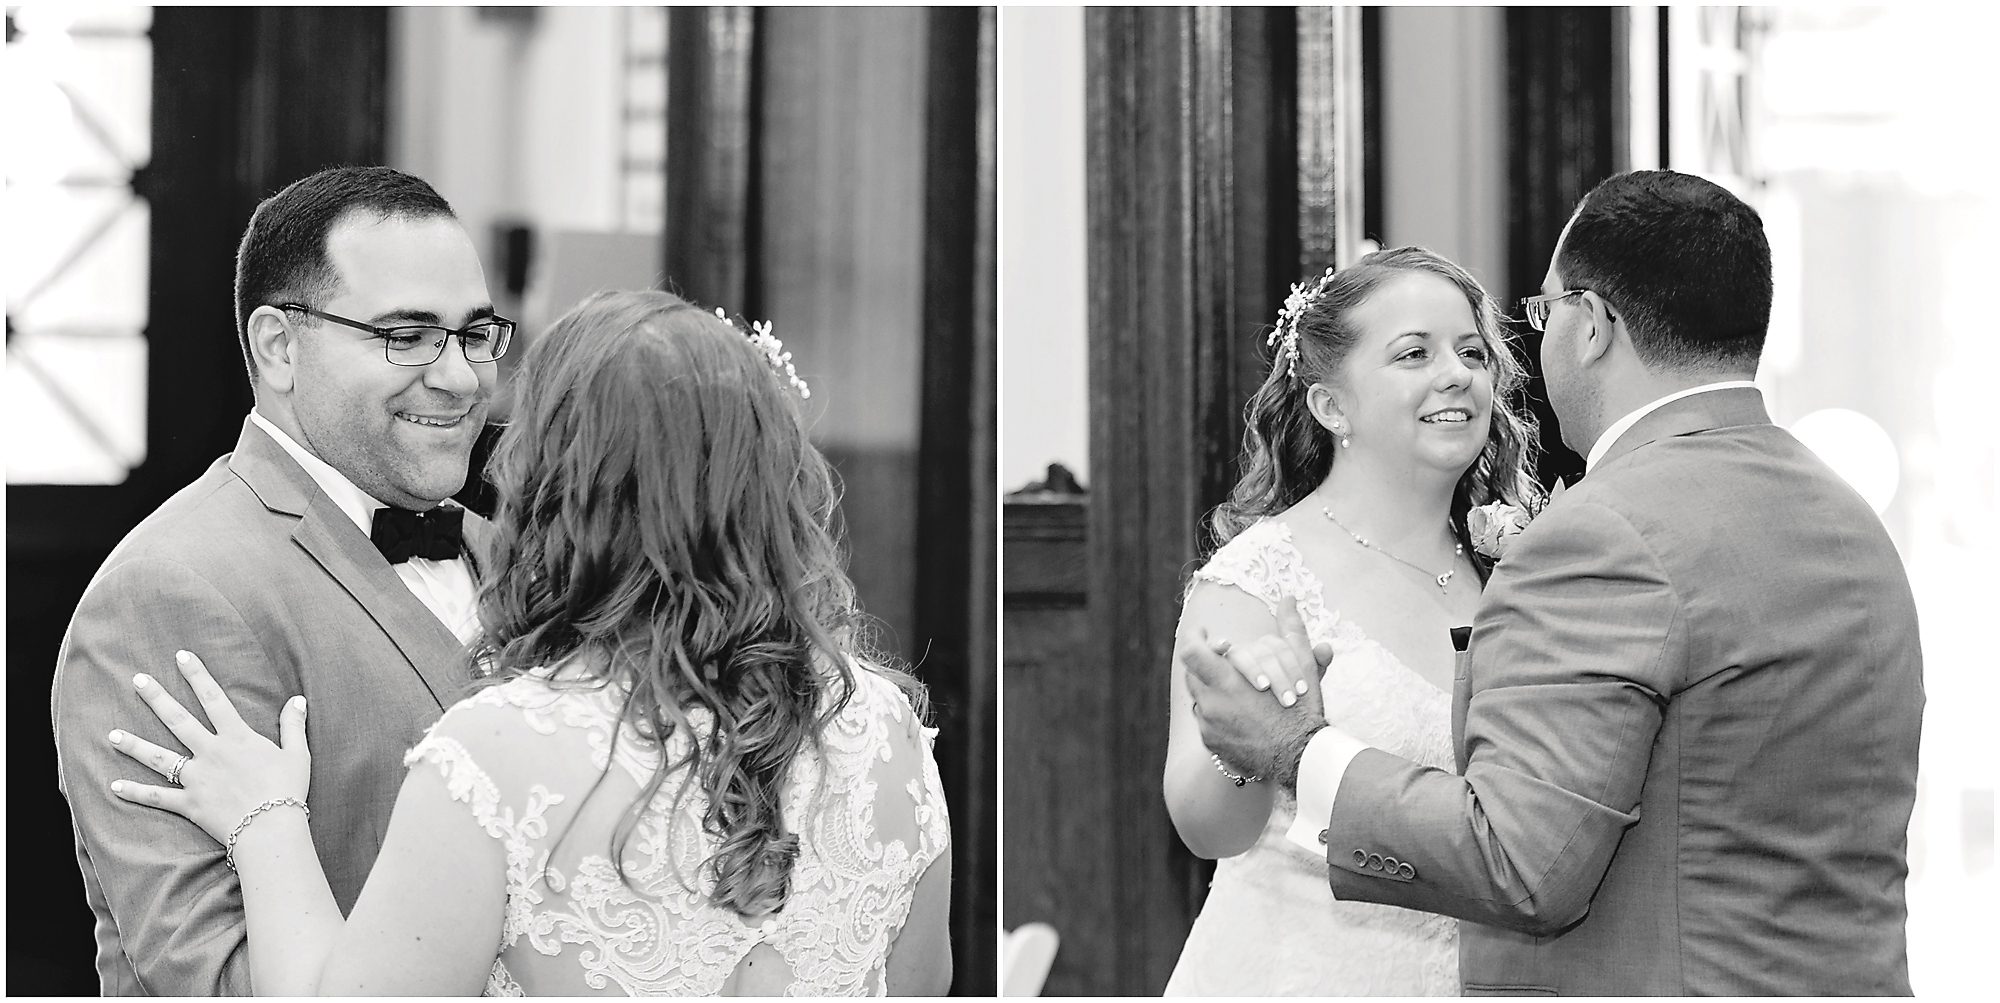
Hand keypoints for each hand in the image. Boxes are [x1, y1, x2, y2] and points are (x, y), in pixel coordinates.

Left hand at [108, 649, 310, 844]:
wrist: (271, 828)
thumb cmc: (288, 790)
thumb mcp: (297, 754)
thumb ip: (293, 725)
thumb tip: (298, 699)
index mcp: (237, 738)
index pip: (214, 699)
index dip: (197, 675)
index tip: (181, 656)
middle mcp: (211, 753)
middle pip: (179, 720)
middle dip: (157, 698)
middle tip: (138, 680)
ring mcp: (197, 779)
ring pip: (160, 758)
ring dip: (135, 745)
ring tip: (113, 735)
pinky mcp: (189, 804)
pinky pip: (158, 797)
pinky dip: (136, 792)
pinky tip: (114, 785)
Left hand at [1182, 597, 1334, 785]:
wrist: (1301, 758)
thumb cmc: (1301, 711)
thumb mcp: (1301, 666)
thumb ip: (1292, 629)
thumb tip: (1288, 598)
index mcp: (1227, 680)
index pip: (1191, 651)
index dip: (1195, 638)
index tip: (1205, 633)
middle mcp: (1211, 703)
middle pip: (1192, 673)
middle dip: (1207, 665)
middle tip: (1225, 663)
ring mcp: (1209, 725)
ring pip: (1199, 696)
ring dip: (1212, 688)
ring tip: (1237, 689)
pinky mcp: (1211, 743)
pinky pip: (1205, 722)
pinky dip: (1218, 714)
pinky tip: (1240, 715)